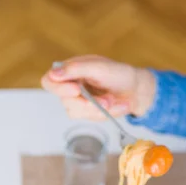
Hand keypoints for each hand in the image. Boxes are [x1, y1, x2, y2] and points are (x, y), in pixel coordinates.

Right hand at [40, 55, 155, 120]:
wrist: (136, 90)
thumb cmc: (118, 74)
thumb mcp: (99, 67)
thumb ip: (76, 69)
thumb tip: (53, 74)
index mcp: (69, 71)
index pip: (49, 82)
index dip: (59, 88)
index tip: (77, 90)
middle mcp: (70, 86)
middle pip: (65, 101)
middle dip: (88, 102)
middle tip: (107, 100)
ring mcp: (78, 102)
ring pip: (77, 112)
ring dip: (98, 108)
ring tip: (112, 99)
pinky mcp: (88, 113)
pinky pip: (91, 117)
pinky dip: (105, 112)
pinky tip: (114, 104)